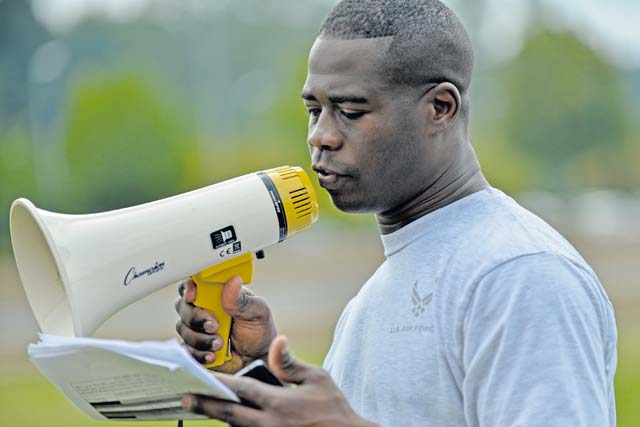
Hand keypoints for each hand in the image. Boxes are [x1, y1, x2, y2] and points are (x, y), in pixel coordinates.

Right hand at [175, 276, 275, 372]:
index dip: (188, 287)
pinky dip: (198, 353)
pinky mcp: (194, 348)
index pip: (195, 283)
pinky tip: (213, 355)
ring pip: (183, 328)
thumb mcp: (257, 312)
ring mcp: (196, 328)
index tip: (192, 296)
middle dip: (196, 317)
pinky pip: (186, 350)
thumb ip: (242, 300)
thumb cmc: (258, 330)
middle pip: (183, 306)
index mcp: (216, 294)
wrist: (258, 358)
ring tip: (220, 343)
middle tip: (214, 326)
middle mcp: (202, 308)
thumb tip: (233, 282)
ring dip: (200, 338)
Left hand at [182, 335, 378, 426]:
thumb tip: (276, 341)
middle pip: (229, 415)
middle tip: (185, 399)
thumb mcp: (317, 378)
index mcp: (279, 403)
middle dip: (205, 405)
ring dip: (218, 418)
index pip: (241, 390)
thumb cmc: (333, 407)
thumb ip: (290, 363)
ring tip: (201, 406)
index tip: (198, 378)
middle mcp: (270, 424)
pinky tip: (227, 420)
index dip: (218, 383)